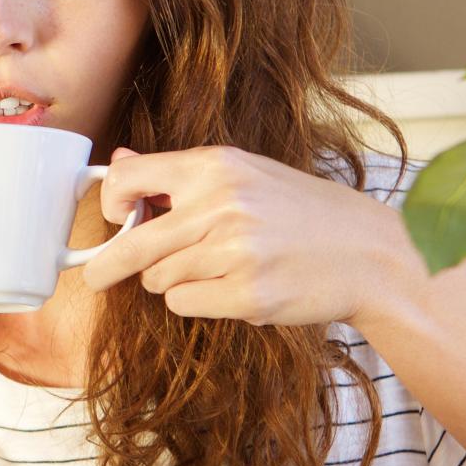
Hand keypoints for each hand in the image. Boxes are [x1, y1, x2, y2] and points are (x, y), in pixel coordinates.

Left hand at [79, 145, 425, 329]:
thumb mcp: (244, 173)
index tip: (116, 218)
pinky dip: (197, 301)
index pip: (129, 180)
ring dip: (173, 280)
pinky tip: (231, 287)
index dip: (112, 203)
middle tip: (96, 277)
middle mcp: (221, 204)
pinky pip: (184, 304)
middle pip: (133, 245)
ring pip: (158, 279)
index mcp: (217, 166)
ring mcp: (234, 252)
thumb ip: (178, 172)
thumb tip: (119, 161)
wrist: (369, 252)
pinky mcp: (247, 295)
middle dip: (106, 266)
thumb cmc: (301, 212)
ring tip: (216, 267)